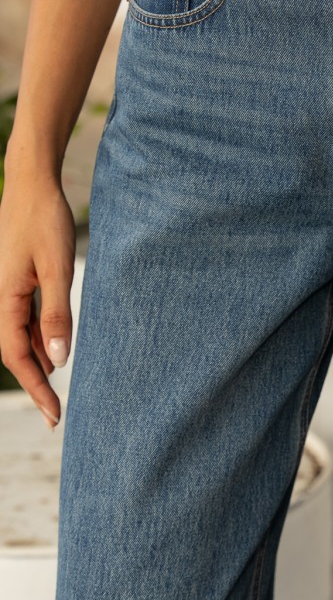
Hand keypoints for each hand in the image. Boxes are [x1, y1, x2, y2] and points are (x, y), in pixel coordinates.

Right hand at [0, 166, 75, 429]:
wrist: (32, 184)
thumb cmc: (45, 222)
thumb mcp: (58, 268)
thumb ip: (58, 313)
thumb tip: (59, 360)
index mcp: (3, 299)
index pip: (17, 356)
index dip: (35, 387)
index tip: (53, 414)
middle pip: (14, 352)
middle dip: (34, 383)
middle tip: (54, 414)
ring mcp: (5, 289)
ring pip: (19, 336)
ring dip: (37, 361)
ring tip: (55, 389)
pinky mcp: (15, 281)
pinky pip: (23, 319)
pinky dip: (39, 337)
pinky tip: (54, 349)